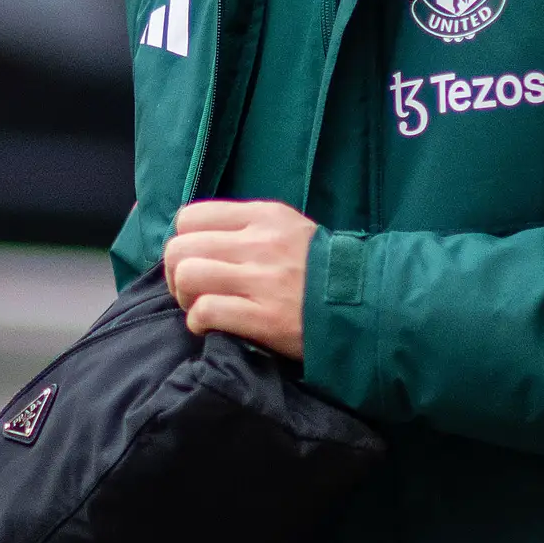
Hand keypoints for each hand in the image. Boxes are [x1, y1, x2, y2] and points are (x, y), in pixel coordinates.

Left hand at [162, 199, 313, 357]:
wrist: (367, 304)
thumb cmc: (322, 270)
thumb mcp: (289, 230)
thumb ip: (247, 228)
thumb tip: (199, 241)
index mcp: (264, 216)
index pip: (191, 217)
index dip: (184, 242)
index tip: (196, 261)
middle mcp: (259, 243)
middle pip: (181, 248)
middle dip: (176, 273)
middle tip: (192, 291)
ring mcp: (261, 280)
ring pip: (188, 276)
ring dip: (185, 297)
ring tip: (200, 307)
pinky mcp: (264, 318)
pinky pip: (206, 312)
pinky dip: (199, 322)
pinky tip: (212, 326)